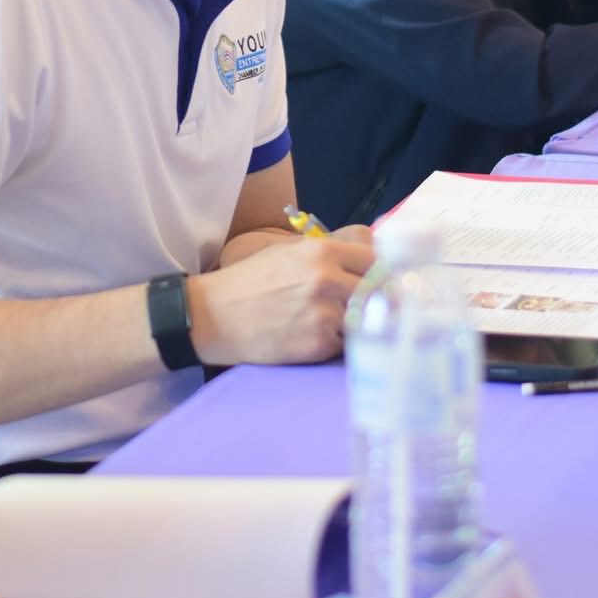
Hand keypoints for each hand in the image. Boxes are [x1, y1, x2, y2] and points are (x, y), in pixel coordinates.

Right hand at [188, 229, 373, 365]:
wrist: (214, 316)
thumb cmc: (251, 281)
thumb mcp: (289, 252)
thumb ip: (330, 253)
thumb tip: (371, 259)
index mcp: (322, 251)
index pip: (376, 260)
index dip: (383, 273)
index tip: (383, 283)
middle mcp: (327, 279)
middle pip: (380, 291)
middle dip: (379, 301)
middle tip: (372, 309)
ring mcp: (324, 313)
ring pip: (366, 320)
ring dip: (357, 325)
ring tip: (331, 323)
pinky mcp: (318, 344)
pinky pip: (345, 345)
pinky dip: (335, 344)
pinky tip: (312, 338)